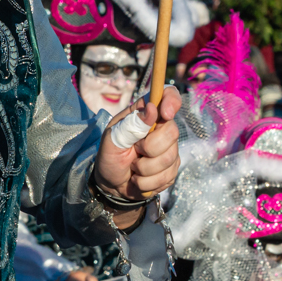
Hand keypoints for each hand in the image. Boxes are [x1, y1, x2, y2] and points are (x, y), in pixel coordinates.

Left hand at [95, 89, 184, 214]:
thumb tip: (152, 108)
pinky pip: (167, 175)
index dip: (171, 101)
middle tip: (133, 151)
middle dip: (149, 148)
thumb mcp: (111, 140)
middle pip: (172, 131)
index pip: (168, 95)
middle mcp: (161, 128)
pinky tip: (139, 178)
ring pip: (169, 157)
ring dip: (145, 168)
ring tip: (133, 167)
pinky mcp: (172, 168)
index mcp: (145, 114)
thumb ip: (130, 125)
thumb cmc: (109, 156)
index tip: (165, 114)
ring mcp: (169, 149)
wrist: (111, 185)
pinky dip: (148, 181)